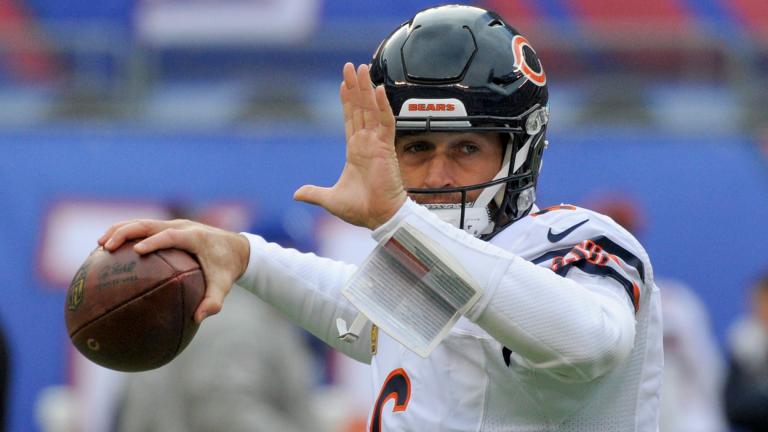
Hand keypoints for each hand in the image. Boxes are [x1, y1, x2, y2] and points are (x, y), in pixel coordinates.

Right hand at [98, 219, 250, 322]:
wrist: (237, 249)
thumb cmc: (228, 268)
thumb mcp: (224, 285)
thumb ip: (213, 301)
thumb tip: (198, 318)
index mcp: (195, 236)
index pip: (171, 235)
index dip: (155, 241)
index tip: (138, 251)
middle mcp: (182, 226)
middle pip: (148, 224)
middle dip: (126, 233)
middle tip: (106, 247)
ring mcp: (174, 225)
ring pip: (142, 223)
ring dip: (120, 231)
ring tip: (99, 246)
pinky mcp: (168, 228)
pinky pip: (144, 229)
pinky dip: (126, 236)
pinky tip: (108, 252)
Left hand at [294, 63, 406, 229]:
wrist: (379, 217)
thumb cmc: (362, 209)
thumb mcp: (331, 199)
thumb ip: (314, 193)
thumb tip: (297, 194)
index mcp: (356, 151)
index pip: (351, 120)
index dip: (347, 102)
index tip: (343, 84)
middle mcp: (367, 144)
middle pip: (361, 108)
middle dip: (356, 87)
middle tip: (352, 67)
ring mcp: (377, 144)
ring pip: (372, 110)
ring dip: (366, 89)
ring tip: (362, 69)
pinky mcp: (386, 148)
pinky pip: (385, 122)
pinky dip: (382, 106)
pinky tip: (378, 90)